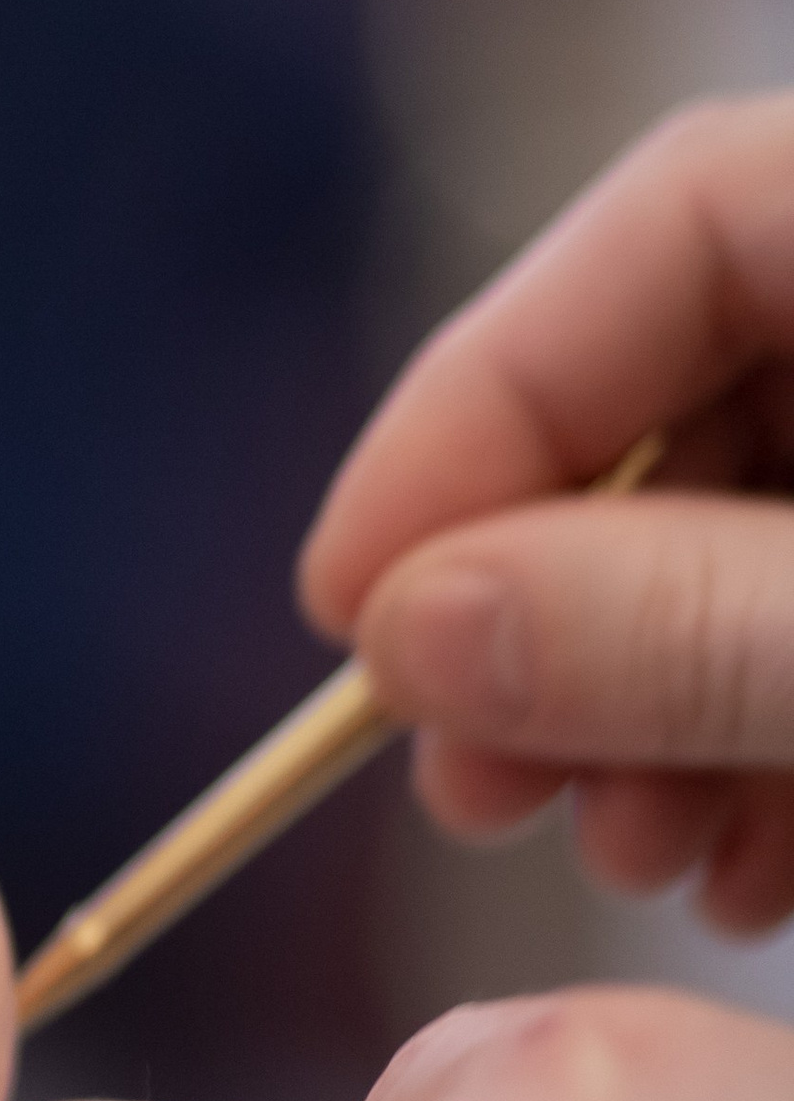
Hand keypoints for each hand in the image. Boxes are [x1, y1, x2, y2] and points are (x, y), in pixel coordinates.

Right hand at [302, 94, 793, 925]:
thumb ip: (687, 625)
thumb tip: (413, 630)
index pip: (673, 219)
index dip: (483, 409)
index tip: (349, 611)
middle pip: (707, 391)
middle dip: (569, 608)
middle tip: (475, 793)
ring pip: (774, 529)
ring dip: (662, 707)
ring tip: (631, 859)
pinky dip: (773, 741)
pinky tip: (742, 881)